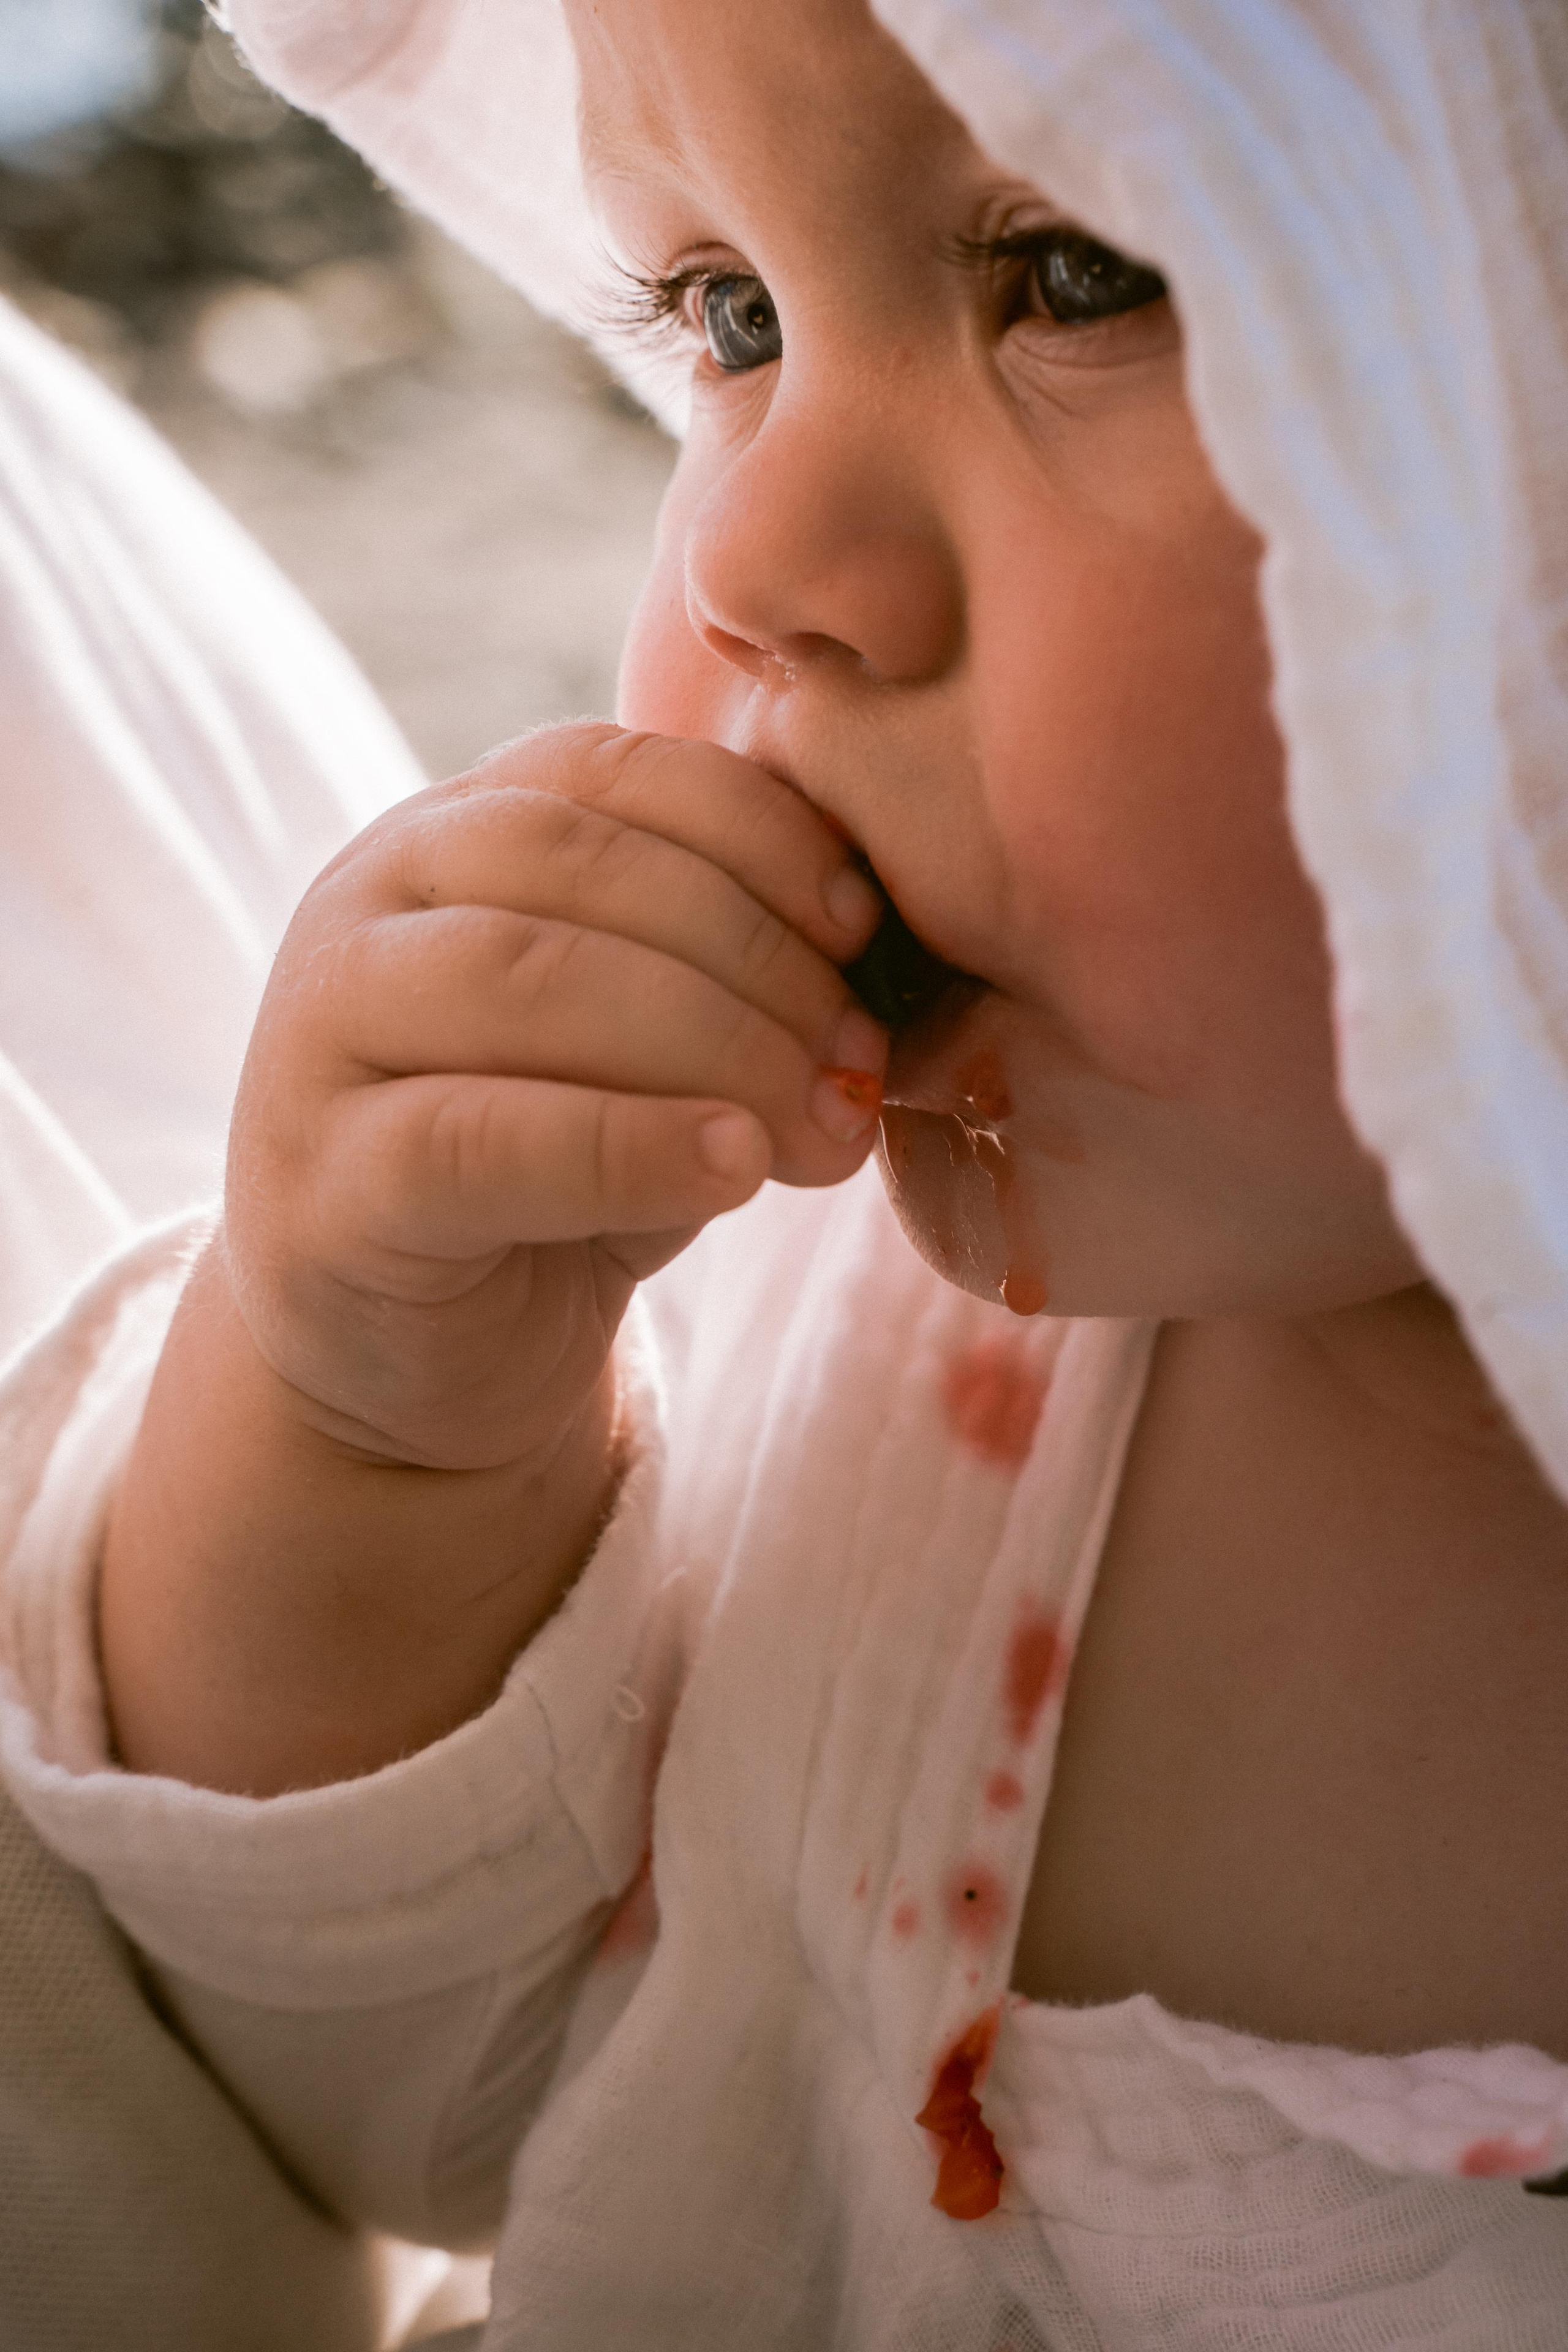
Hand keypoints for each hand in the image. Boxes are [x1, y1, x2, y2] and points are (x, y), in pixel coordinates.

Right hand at [221, 723, 886, 1474]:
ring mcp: (321, 1038)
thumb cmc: (564, 1186)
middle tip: (857, 1062)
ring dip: (709, 1042)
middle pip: (571, 862)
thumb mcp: (660, 1058)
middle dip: (750, 952)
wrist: (425, 1366)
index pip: (605, 769)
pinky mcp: (325, 1185)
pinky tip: (733, 1169)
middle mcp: (362, 903)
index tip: (861, 924)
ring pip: (522, 978)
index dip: (753, 829)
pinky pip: (478, 1139)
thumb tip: (871, 990)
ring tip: (818, 1124)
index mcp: (450, 837)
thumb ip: (732, 985)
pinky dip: (627, 1146)